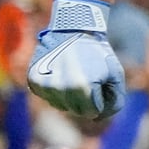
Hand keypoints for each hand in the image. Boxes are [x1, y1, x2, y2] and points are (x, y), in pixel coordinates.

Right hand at [26, 0, 125, 120]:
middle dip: (85, 99)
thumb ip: (114, 100)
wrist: (74, 29)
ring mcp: (45, 85)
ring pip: (61, 106)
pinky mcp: (34, 80)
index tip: (99, 81)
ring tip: (74, 73)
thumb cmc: (98, 52)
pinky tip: (61, 73)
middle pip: (76, 111)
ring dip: (69, 95)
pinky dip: (56, 89)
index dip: (100, 98)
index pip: (93, 112)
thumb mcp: (115, 74)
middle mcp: (61, 89)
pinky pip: (48, 97)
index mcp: (83, 88)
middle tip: (87, 77)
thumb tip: (99, 119)